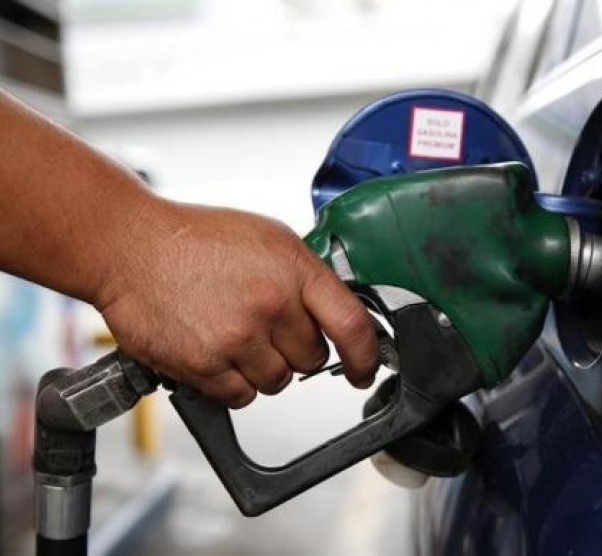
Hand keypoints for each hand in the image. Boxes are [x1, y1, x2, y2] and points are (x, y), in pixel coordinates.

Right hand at [94, 198, 378, 407]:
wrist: (129, 247)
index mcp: (294, 270)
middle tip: (268, 329)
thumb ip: (305, 276)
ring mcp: (237, 338)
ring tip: (235, 336)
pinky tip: (217, 353)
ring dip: (264, 368)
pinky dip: (233, 383)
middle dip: (296, 350)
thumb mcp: (268, 238)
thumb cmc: (195, 238)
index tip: (365, 369)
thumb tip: (333, 312)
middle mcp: (271, 305)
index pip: (352, 325)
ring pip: (277, 382)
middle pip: (312, 359)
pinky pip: (240, 396)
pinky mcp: (204, 365)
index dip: (366, 356)